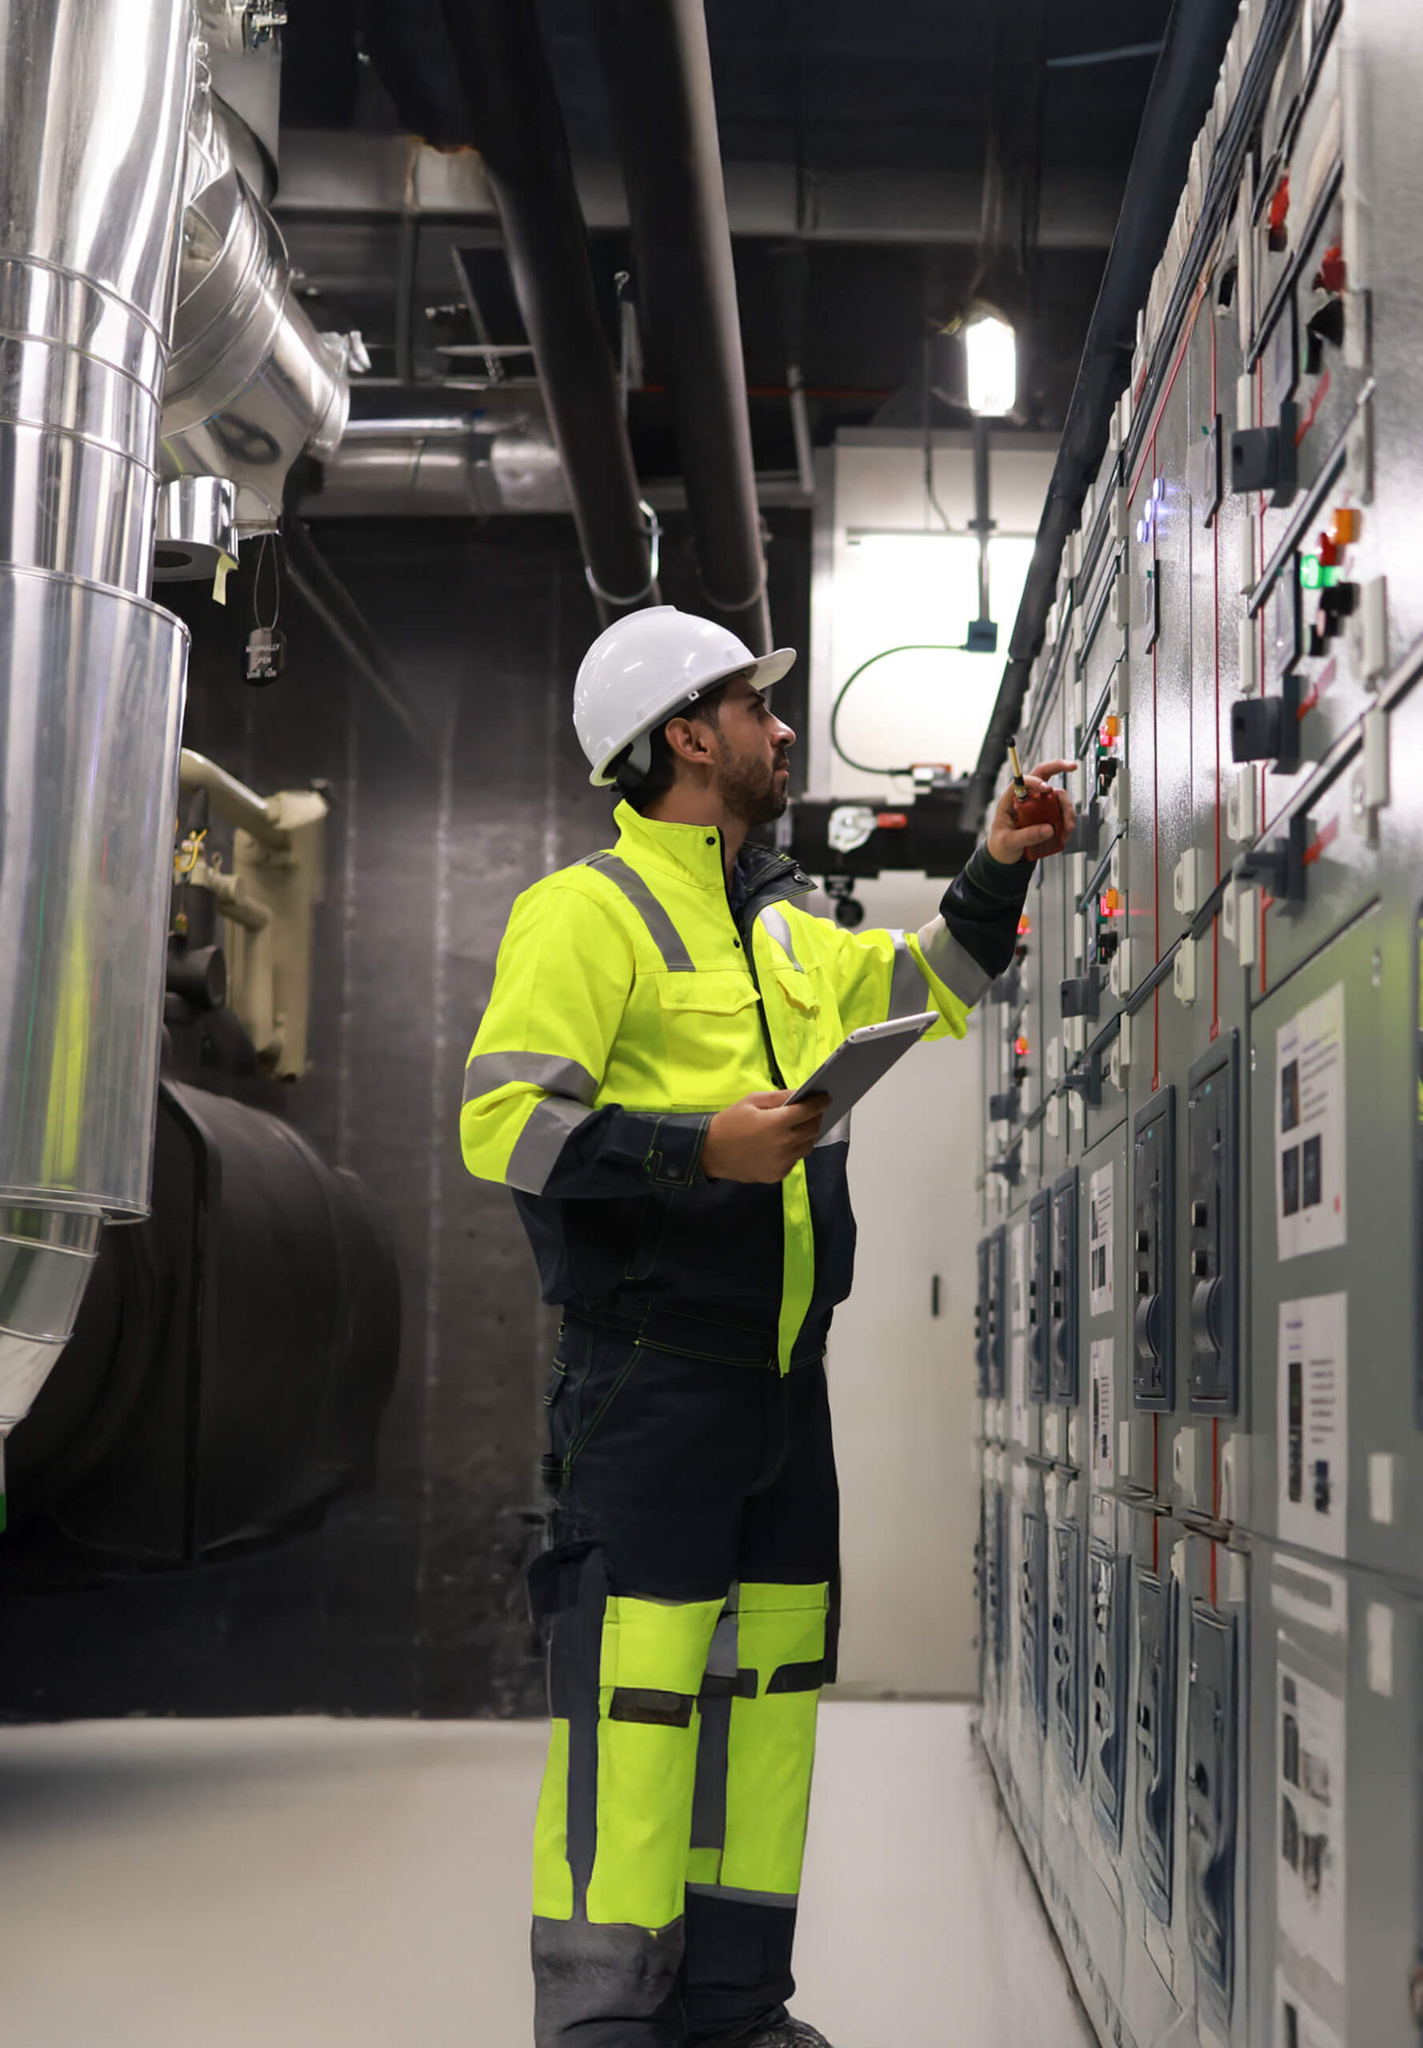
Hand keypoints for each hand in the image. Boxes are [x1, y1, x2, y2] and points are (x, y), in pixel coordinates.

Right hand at [701, 1090, 829, 1182]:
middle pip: (812, 1129)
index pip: (808, 1111)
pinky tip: (785, 1143)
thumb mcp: (752, 1101)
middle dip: (816, 1118)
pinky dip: (794, 1150)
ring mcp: (781, 1162)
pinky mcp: (777, 1175)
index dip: (820, 1102)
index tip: (826, 1098)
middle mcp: (783, 1145)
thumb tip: (800, 1093)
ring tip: (801, 1127)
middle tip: (814, 1111)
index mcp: (777, 1123)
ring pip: (807, 1147)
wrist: (710, 1152)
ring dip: (807, 1136)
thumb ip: (779, 1097)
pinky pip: (794, 1160)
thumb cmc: (730, 1123)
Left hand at [987, 758, 1078, 863]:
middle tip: (1073, 767)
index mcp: (1011, 799)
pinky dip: (1068, 820)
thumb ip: (1026, 836)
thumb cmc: (1001, 844)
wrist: (1006, 856)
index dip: (1036, 780)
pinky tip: (1065, 834)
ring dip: (1067, 808)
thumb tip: (1048, 830)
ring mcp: (1040, 805)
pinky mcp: (1048, 815)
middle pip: (1045, 776)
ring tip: (1067, 828)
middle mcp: (1028, 798)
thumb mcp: (1008, 842)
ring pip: (1058, 796)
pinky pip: (1062, 812)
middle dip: (1060, 767)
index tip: (1046, 788)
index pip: (1024, 780)